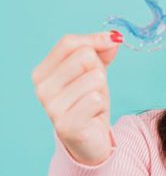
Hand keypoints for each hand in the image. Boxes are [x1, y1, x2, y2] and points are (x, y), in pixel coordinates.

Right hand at [32, 31, 122, 164]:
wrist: (91, 138)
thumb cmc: (89, 102)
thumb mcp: (95, 71)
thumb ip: (101, 50)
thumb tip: (114, 37)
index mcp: (42, 72)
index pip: (69, 42)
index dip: (95, 39)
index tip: (114, 41)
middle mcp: (42, 88)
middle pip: (84, 57)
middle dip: (98, 70)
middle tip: (94, 88)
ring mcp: (51, 107)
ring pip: (94, 77)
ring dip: (101, 90)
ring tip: (92, 102)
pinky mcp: (66, 124)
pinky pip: (95, 99)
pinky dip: (101, 105)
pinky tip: (93, 115)